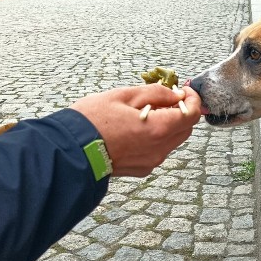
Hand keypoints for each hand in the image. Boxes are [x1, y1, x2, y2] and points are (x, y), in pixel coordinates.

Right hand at [70, 85, 200, 177]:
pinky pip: (158, 150)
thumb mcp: (123, 95)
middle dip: (181, 112)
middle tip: (166, 97)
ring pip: (172, 140)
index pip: (191, 115)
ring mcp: (150, 162)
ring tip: (147, 111)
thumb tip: (177, 96)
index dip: (192, 99)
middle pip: (185, 129)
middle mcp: (159, 149)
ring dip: (168, 125)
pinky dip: (156, 137)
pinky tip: (136, 128)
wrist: (68, 151)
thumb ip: (155, 93)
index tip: (184, 90)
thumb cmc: (91, 120)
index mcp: (157, 129)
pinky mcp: (141, 169)